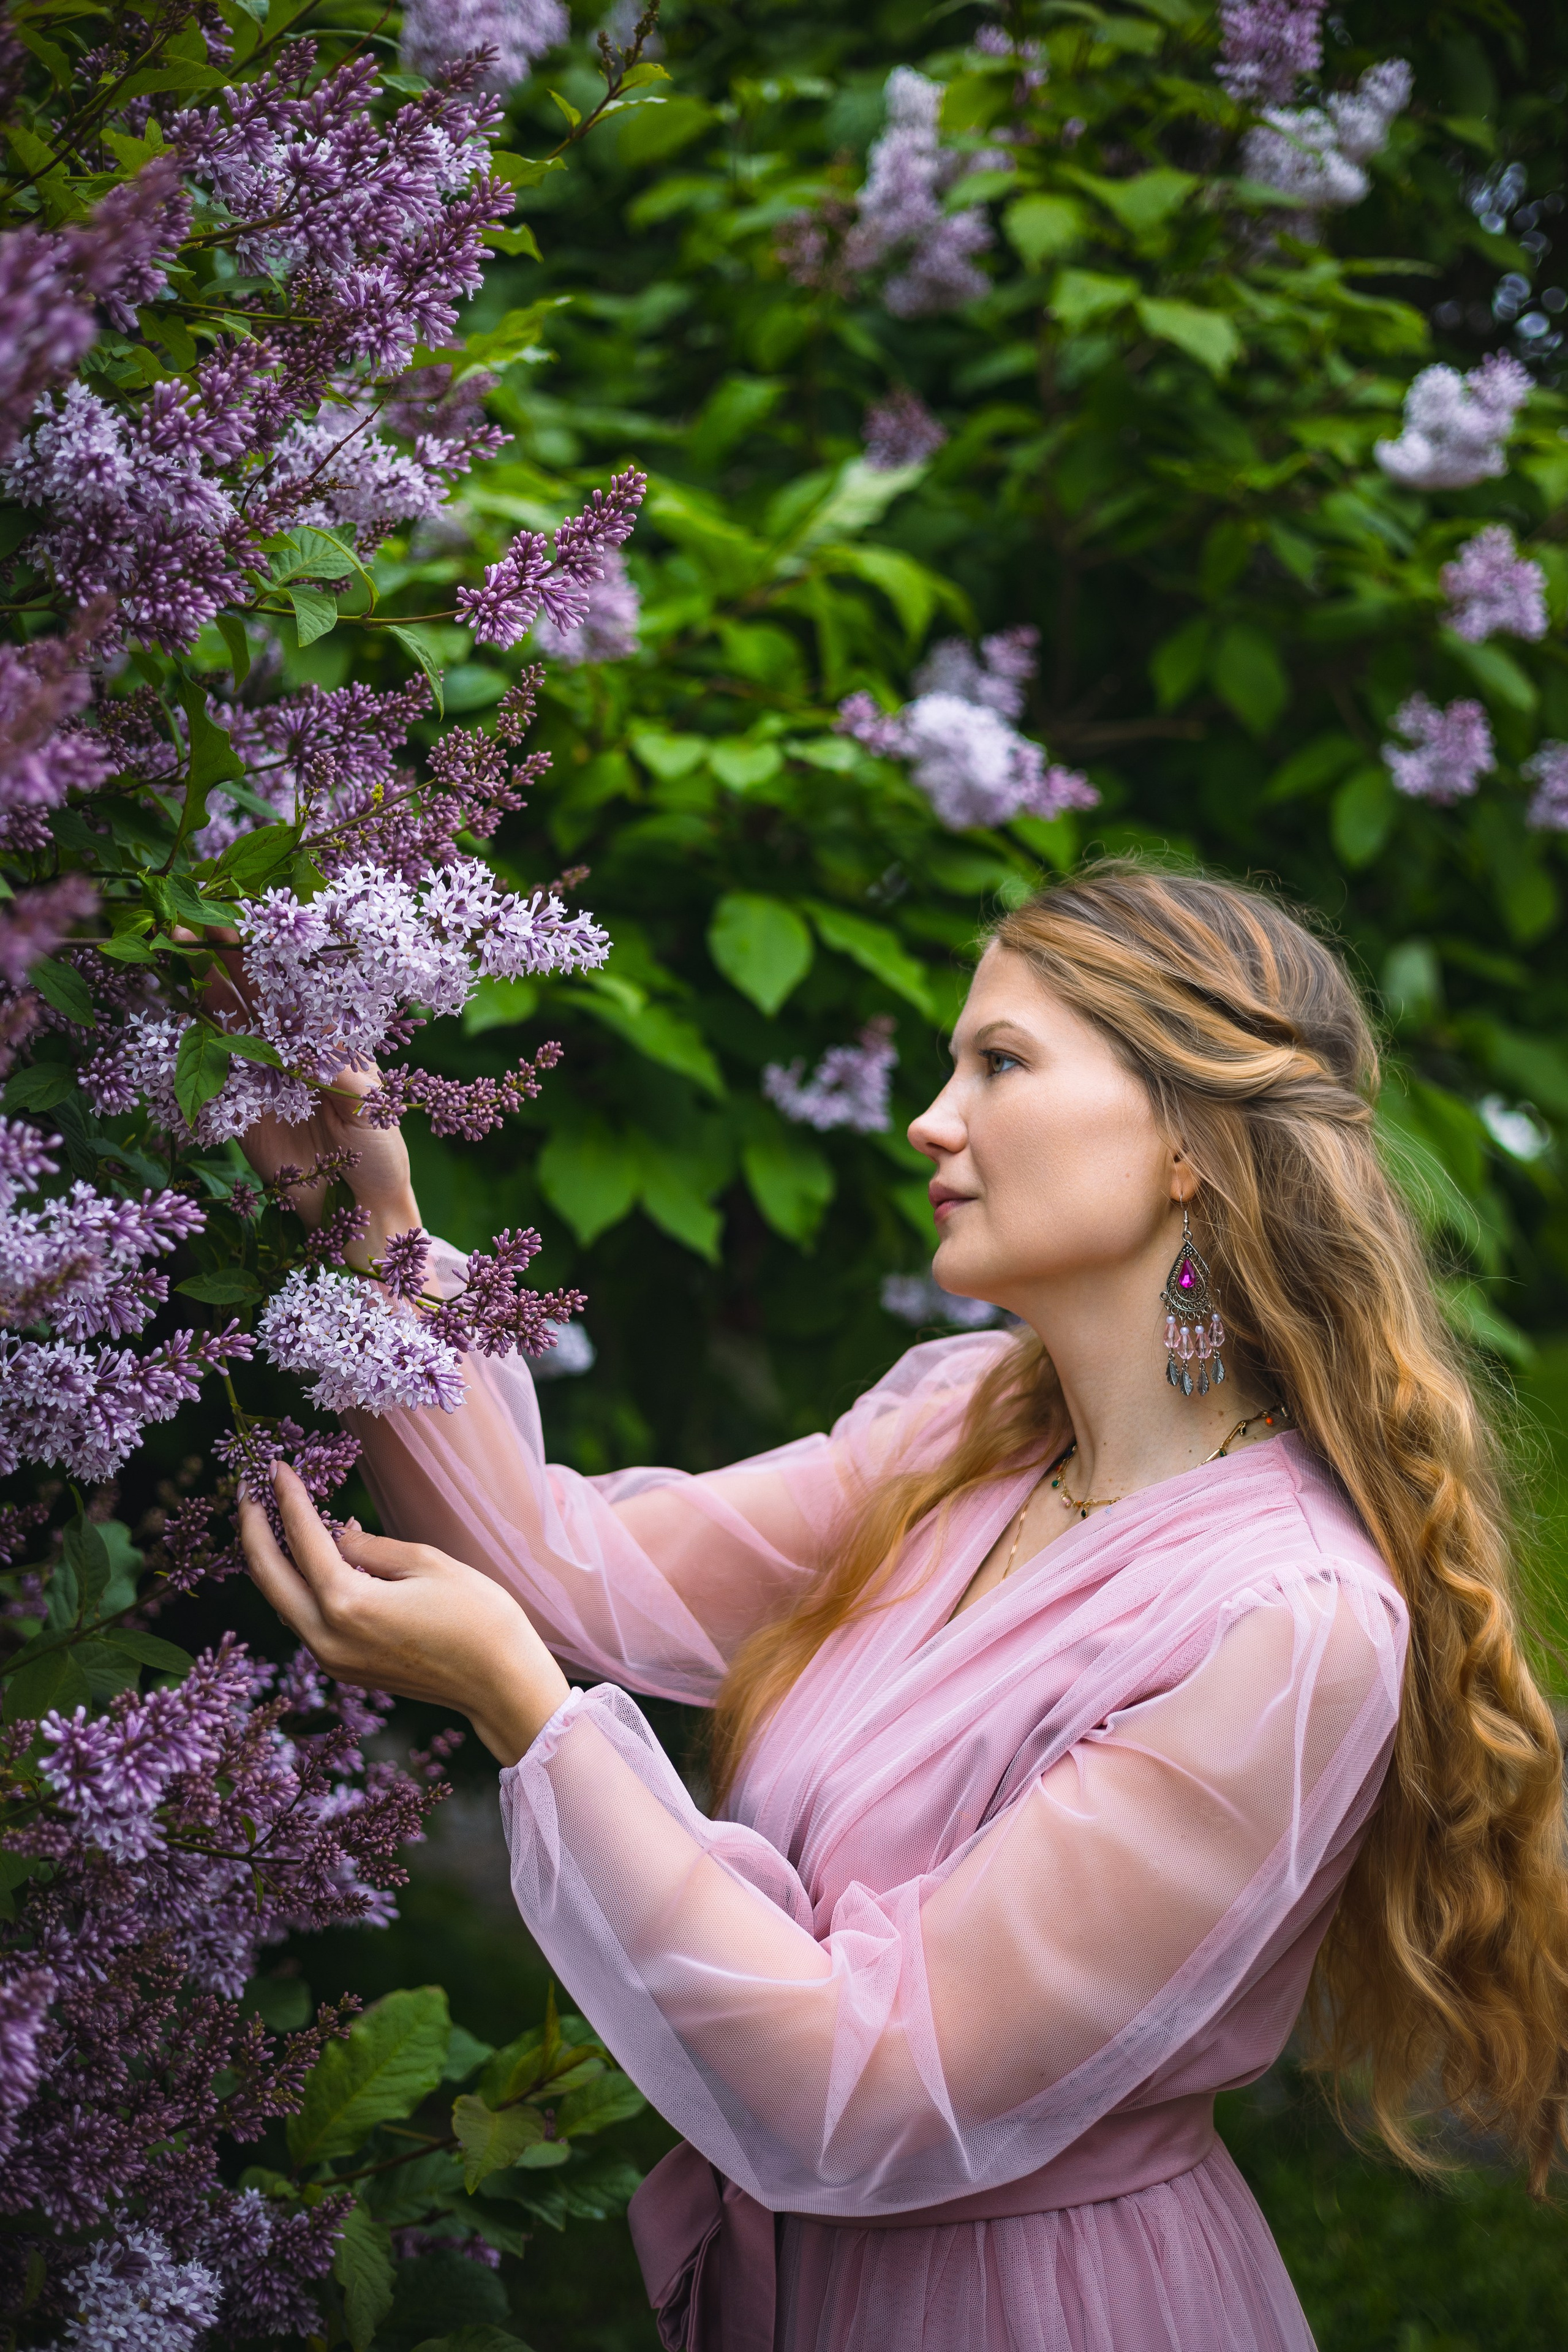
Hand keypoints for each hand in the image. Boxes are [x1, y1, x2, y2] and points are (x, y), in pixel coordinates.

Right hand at [201, 935, 420, 1257]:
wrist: (359, 1212)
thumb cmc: (381, 1154)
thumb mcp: (373, 1110)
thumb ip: (343, 1077)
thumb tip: (313, 1051)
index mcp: (332, 1038)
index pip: (301, 984)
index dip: (276, 952)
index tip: (254, 919)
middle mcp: (295, 1047)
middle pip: (256, 991)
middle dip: (228, 955)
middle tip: (196, 919)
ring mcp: (264, 1073)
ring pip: (228, 1020)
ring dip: (202, 985)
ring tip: (176, 947)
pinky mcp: (240, 1106)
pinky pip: (211, 1069)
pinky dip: (192, 1041)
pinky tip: (172, 1007)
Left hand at [239, 1464, 568, 1764]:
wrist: (502, 1685)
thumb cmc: (478, 1618)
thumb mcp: (427, 1563)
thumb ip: (370, 1547)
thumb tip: (338, 1536)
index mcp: (347, 1604)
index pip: (303, 1538)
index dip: (287, 1497)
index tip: (275, 1465)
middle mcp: (327, 1637)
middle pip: (269, 1576)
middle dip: (253, 1529)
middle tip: (248, 1491)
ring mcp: (333, 1659)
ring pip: (282, 1601)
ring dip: (271, 1559)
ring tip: (269, 1519)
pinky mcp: (345, 1669)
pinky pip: (306, 1620)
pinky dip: (299, 1586)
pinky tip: (311, 1560)